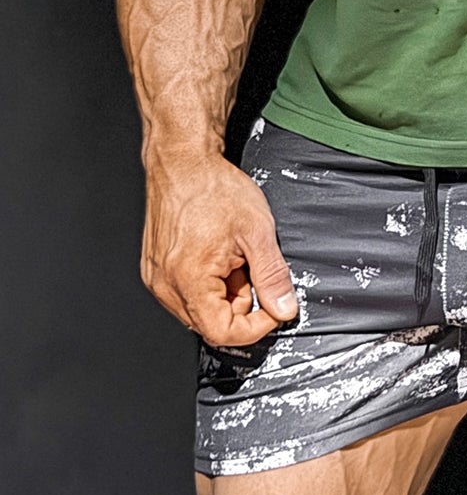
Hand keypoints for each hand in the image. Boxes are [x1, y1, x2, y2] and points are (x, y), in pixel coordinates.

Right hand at [141, 153, 297, 347]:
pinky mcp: (155, 269)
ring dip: (224, 293)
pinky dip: (207, 282)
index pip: (223, 333)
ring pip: (199, 309)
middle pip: (210, 323)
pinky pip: (186, 293)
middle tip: (250, 267)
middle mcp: (166, 286)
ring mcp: (157, 279)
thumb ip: (272, 276)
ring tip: (232, 255)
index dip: (255, 326)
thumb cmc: (213, 188)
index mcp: (189, 281)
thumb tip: (284, 308)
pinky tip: (216, 253)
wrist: (182, 161)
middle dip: (240, 304)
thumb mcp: (257, 232)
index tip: (273, 308)